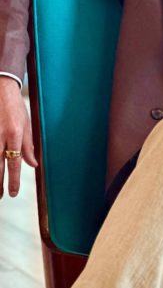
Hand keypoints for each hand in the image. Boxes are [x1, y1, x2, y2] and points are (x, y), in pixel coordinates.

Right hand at [0, 76, 36, 197]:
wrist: (2, 90)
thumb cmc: (15, 108)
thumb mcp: (26, 125)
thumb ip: (28, 146)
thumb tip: (33, 164)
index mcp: (15, 135)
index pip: (14, 163)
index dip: (14, 180)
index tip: (13, 193)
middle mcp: (0, 136)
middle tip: (1, 197)